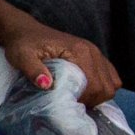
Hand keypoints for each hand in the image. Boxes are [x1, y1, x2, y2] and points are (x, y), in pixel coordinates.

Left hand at [3, 17, 120, 104]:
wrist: (24, 31)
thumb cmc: (22, 45)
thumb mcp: (22, 57)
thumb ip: (33, 70)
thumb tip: (46, 85)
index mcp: (79, 52)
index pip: (95, 85)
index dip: (85, 100)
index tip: (68, 104)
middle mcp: (92, 51)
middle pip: (107, 87)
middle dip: (93, 100)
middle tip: (73, 103)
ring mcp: (95, 53)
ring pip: (112, 83)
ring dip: (98, 95)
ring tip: (78, 97)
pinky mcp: (94, 56)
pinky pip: (110, 76)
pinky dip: (102, 87)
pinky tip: (85, 91)